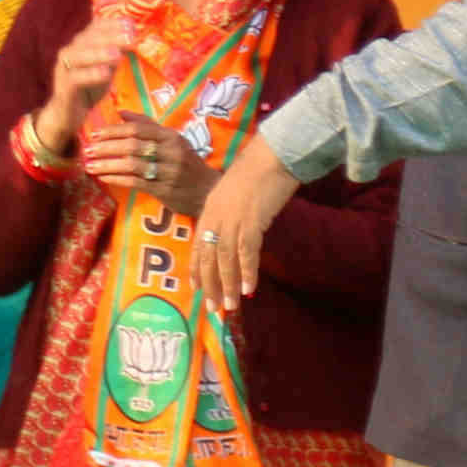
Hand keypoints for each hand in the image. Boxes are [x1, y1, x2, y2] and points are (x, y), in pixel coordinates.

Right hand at [32, 11, 132, 162]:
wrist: (67, 113)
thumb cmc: (88, 88)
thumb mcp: (106, 68)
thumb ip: (116, 53)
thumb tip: (132, 37)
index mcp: (80, 45)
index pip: (95, 27)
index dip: (113, 24)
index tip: (132, 24)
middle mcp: (70, 52)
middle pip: (89, 39)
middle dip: (110, 36)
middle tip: (130, 37)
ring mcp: (64, 69)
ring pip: (79, 56)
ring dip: (99, 53)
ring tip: (117, 54)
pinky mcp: (64, 87)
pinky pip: (76, 78)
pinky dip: (90, 74)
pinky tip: (105, 73)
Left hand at [80, 108, 212, 215]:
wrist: (209, 191)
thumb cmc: (186, 163)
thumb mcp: (172, 140)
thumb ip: (147, 126)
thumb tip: (121, 111)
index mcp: (171, 136)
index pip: (138, 129)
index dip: (113, 130)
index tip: (94, 134)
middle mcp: (171, 151)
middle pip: (132, 146)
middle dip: (106, 148)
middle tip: (87, 150)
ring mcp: (168, 172)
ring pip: (132, 165)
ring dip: (108, 165)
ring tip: (90, 166)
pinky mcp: (165, 190)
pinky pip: (136, 183)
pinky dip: (117, 179)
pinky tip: (104, 178)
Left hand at [193, 144, 301, 312]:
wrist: (270, 158)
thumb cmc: (254, 174)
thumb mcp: (231, 195)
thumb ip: (227, 215)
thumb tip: (231, 237)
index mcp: (209, 211)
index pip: (198, 247)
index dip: (197, 270)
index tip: (197, 290)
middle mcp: (216, 218)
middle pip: (209, 258)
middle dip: (210, 286)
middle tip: (213, 309)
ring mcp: (233, 221)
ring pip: (225, 260)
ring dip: (227, 285)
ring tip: (230, 305)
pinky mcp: (252, 222)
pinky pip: (247, 252)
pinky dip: (247, 272)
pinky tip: (248, 289)